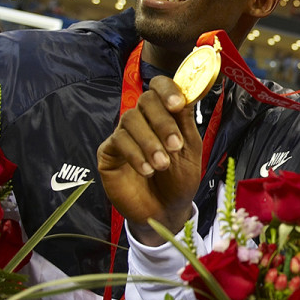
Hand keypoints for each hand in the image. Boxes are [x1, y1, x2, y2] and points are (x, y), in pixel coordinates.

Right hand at [97, 76, 202, 245]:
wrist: (165, 212)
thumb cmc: (179, 180)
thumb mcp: (190, 151)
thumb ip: (186, 123)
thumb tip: (185, 95)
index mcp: (165, 115)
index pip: (160, 88)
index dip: (167, 90)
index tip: (178, 104)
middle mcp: (143, 120)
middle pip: (145, 100)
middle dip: (162, 122)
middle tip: (175, 146)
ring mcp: (124, 134)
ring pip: (130, 119)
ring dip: (150, 142)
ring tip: (162, 165)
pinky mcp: (108, 152)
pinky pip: (118, 141)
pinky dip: (135, 154)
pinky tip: (147, 170)